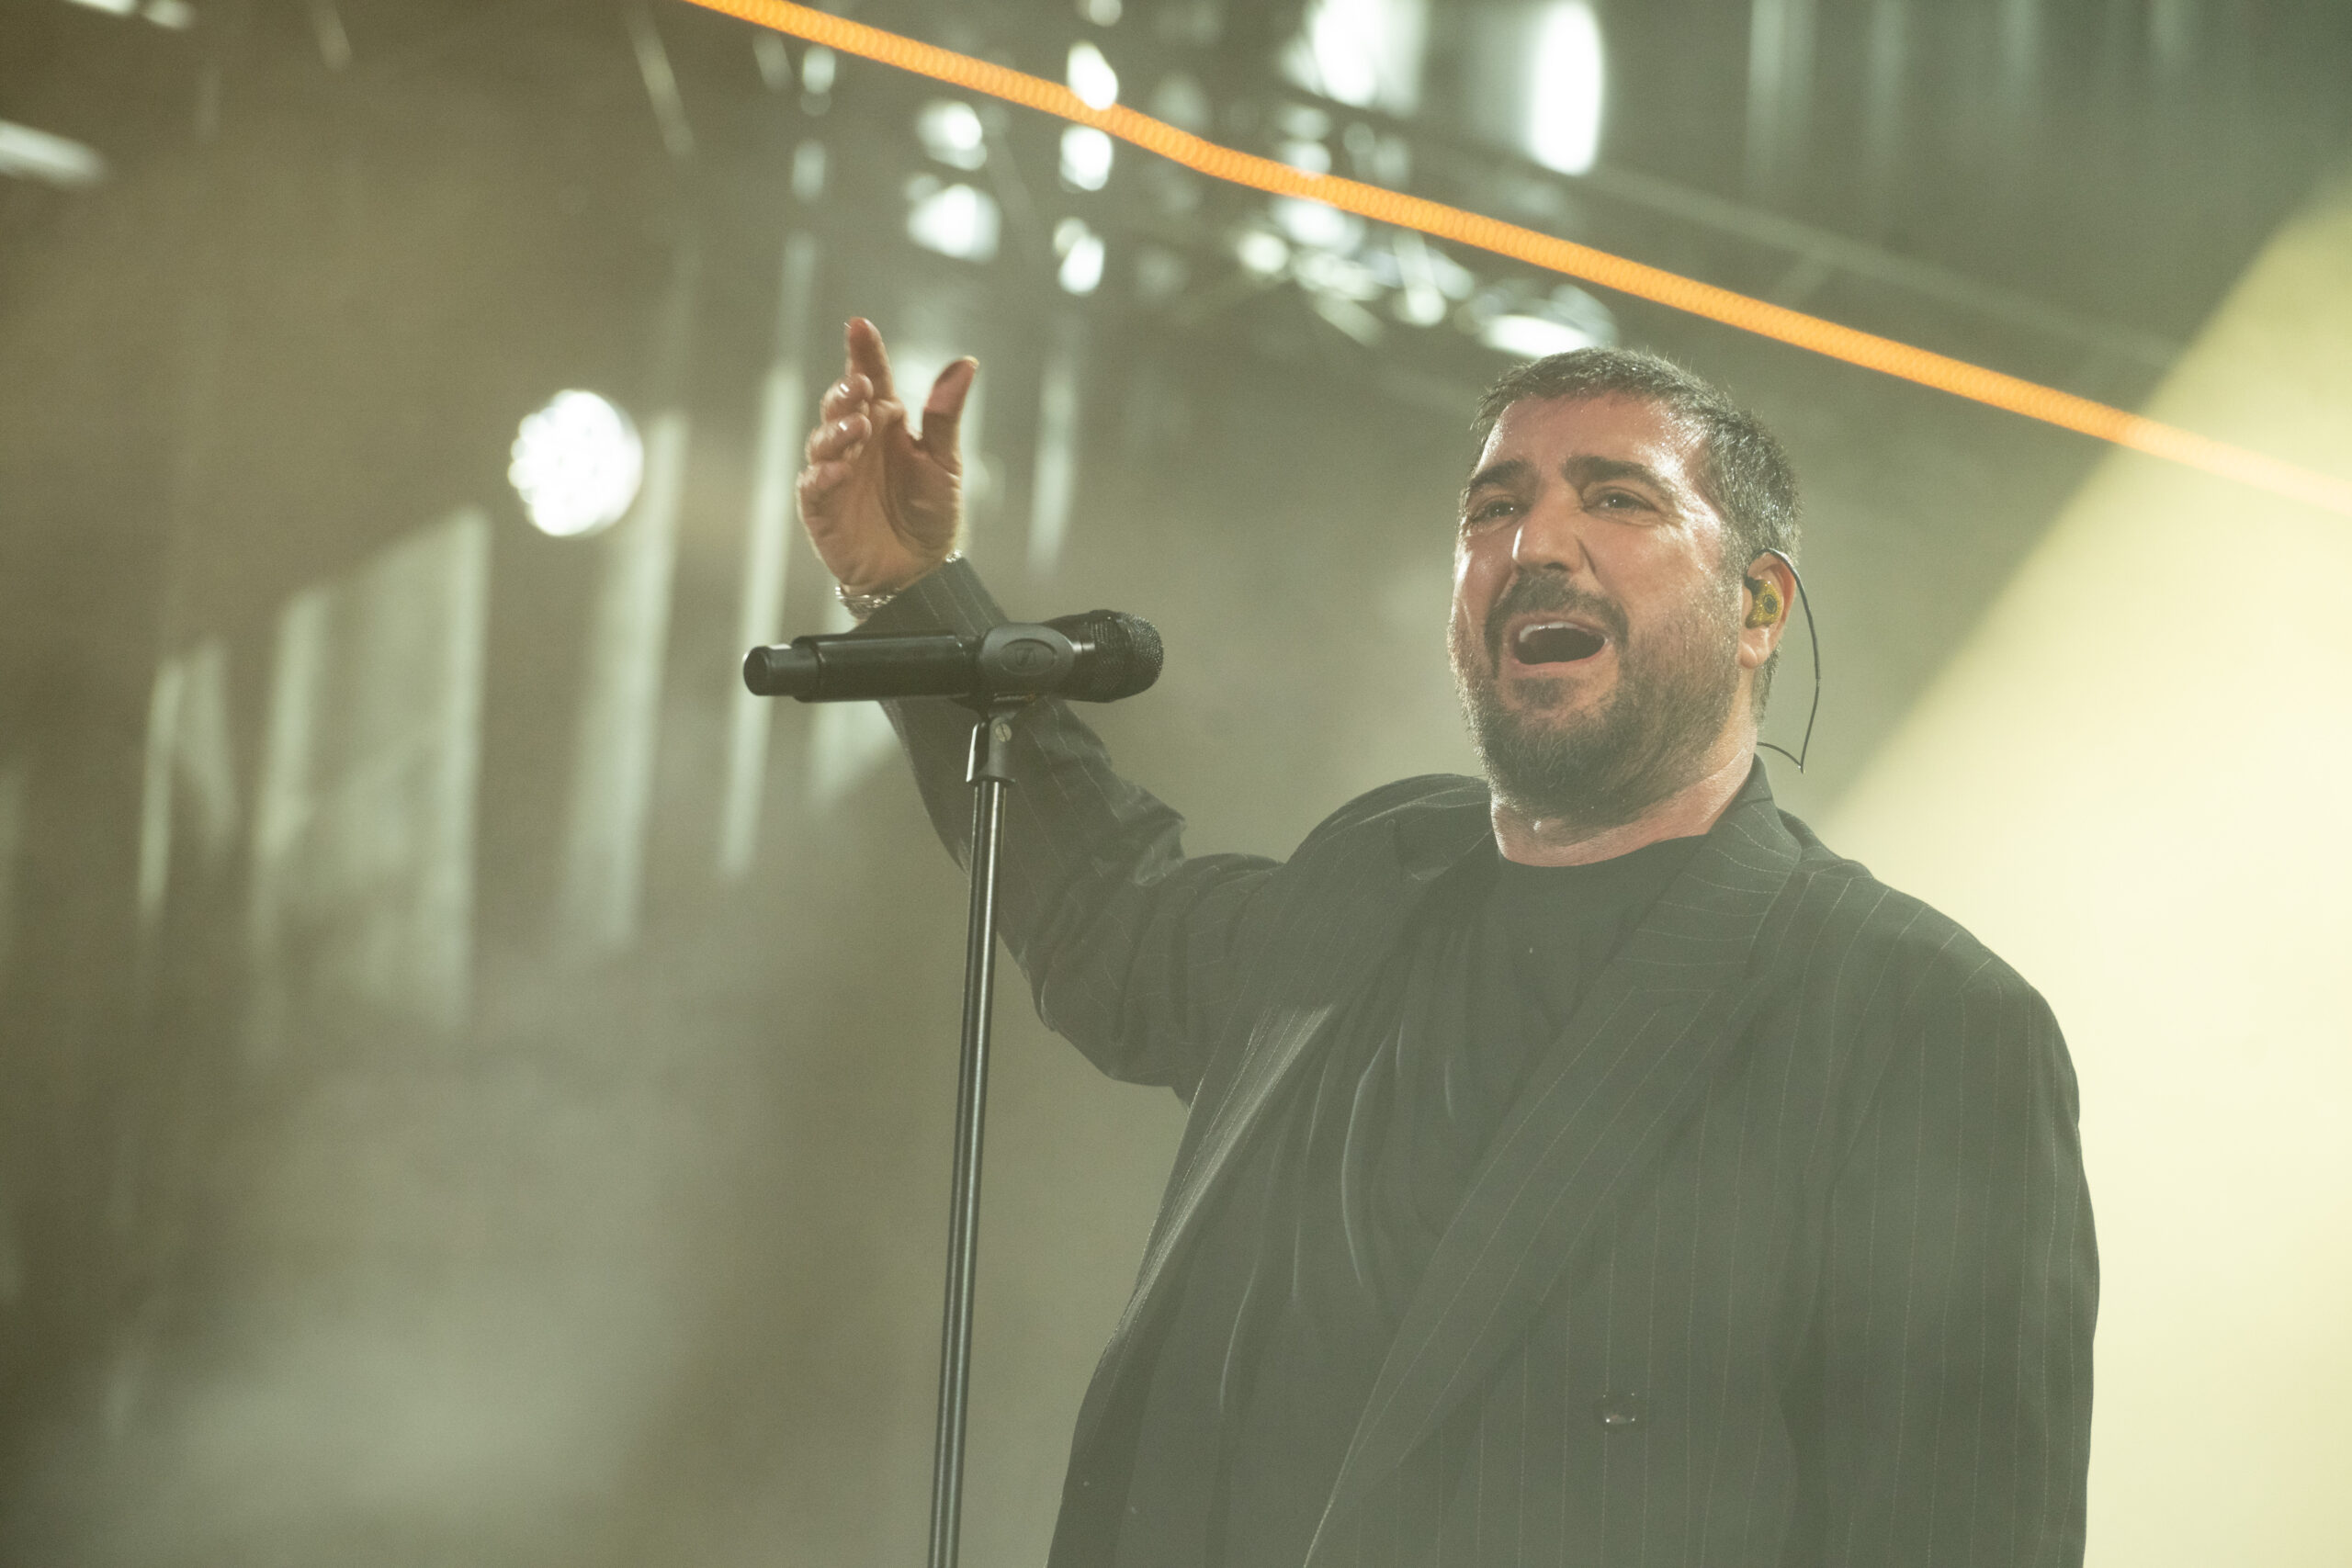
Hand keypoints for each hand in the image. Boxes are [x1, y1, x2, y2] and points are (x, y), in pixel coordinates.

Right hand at [797, 317, 975, 595]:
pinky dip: (824, 475)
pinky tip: (839, 470)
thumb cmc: (931, 514)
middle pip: (840, 404)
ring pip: (823, 440)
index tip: (859, 326)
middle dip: (844, 391)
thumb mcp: (945, 462)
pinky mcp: (821, 507)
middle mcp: (857, 442)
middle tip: (859, 386)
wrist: (919, 572)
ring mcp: (835, 472)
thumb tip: (966, 363)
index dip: (863, 352)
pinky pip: (814, 486)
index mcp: (886, 424)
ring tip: (856, 427)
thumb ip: (945, 415)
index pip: (871, 379)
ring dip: (836, 430)